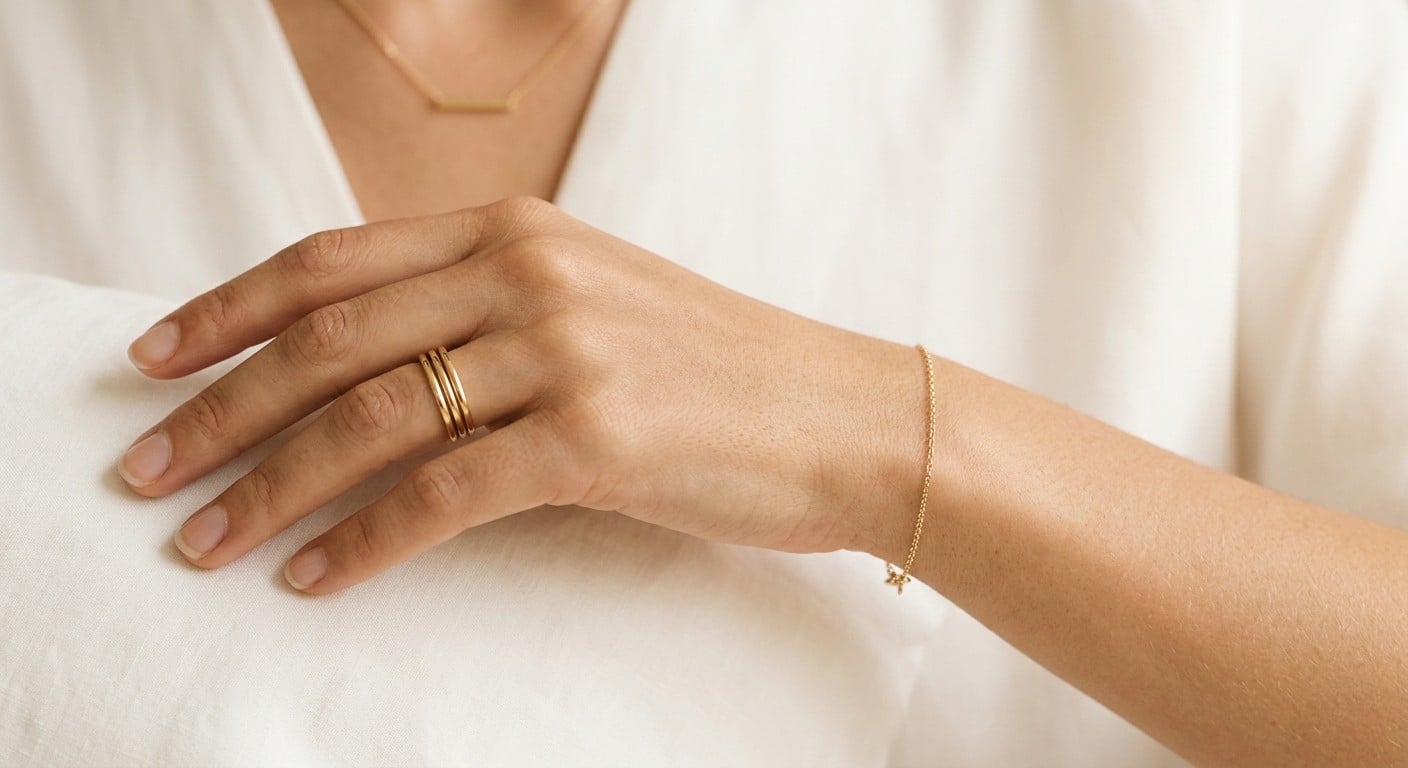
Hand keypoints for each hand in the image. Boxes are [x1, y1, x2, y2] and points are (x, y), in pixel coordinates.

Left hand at [119, 198, 923, 593]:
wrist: (843, 414)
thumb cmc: (716, 370)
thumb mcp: (592, 303)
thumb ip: (484, 310)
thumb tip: (365, 369)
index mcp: (514, 229)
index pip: (332, 260)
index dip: (227, 309)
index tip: (153, 358)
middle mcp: (526, 272)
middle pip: (329, 339)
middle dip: (219, 409)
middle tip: (143, 468)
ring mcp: (563, 349)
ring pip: (371, 417)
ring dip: (270, 485)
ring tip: (203, 538)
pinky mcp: (594, 437)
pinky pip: (443, 493)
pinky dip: (366, 541)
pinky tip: (314, 577)